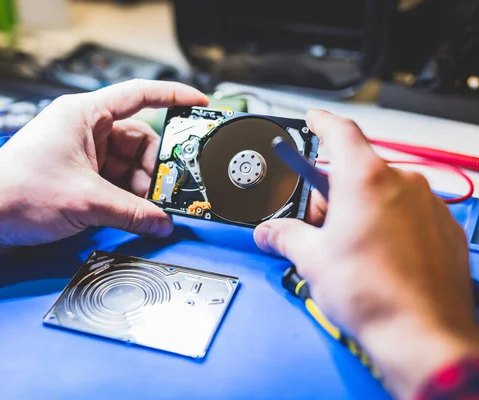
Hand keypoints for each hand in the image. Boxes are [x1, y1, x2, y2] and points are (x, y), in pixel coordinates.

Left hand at [0, 79, 208, 273]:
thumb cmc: (17, 192)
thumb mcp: (86, 201)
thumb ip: (132, 213)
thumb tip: (161, 222)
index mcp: (84, 115)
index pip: (139, 95)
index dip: (173, 97)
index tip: (199, 104)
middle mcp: (84, 129)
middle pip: (138, 140)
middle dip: (152, 168)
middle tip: (166, 192)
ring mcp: (81, 153)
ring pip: (127, 165)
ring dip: (139, 188)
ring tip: (145, 210)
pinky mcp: (77, 174)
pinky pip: (113, 180)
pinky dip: (125, 196)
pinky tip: (132, 213)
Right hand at [254, 110, 478, 398]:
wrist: (422, 335)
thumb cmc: (373, 295)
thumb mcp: (312, 259)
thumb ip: (285, 236)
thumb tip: (271, 232)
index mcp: (364, 179)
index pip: (339, 131)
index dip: (321, 122)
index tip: (313, 119)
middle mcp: (402, 184)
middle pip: (357, 169)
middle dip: (331, 188)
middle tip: (314, 220)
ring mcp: (428, 205)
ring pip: (382, 192)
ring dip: (359, 208)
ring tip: (344, 247)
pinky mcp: (444, 229)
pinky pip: (407, 213)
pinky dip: (387, 223)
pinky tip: (375, 256)